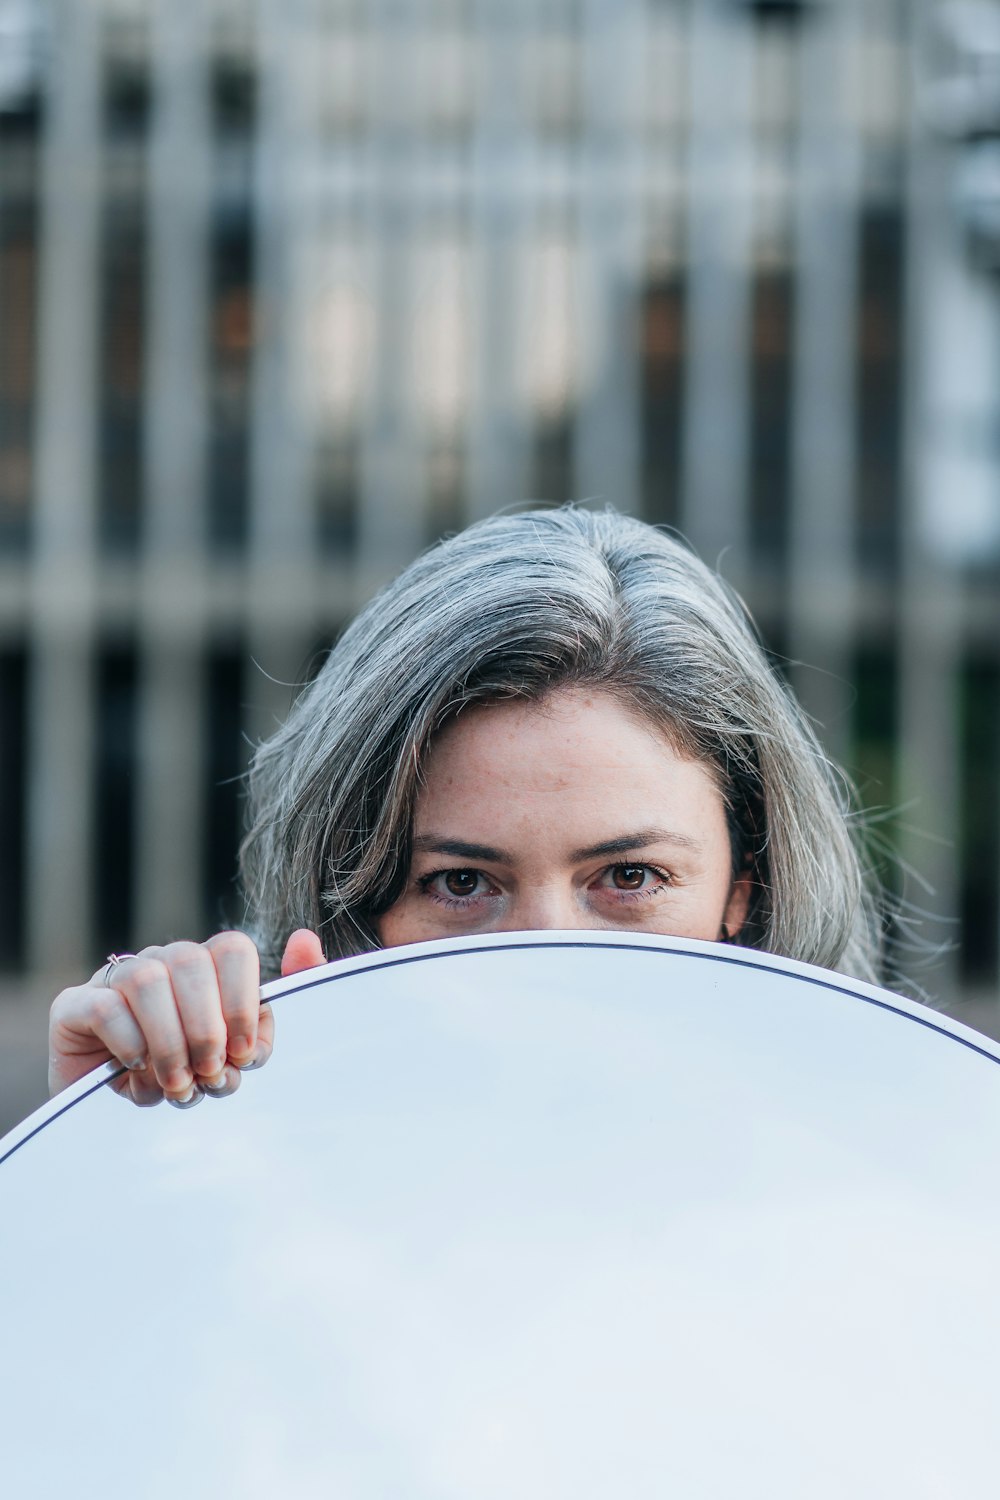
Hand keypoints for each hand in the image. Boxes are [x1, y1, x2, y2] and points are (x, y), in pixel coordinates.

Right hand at [47, 928, 325, 1105]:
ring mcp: (114, 978)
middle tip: (208, 1076)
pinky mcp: (73, 1006)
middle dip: (206, 1029)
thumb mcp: (237, 1053)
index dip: (243, 1003)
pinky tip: (136, 1069)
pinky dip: (129, 1043)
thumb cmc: (187, 1077)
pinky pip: (104, 1006)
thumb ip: (275, 1008)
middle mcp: (161, 961)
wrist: (117, 1118)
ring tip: (176, 1083)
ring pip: (146, 980)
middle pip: (191, 963)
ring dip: (168, 1042)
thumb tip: (305, 940)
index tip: (244, 1056)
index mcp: (205, 966)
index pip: (233, 949)